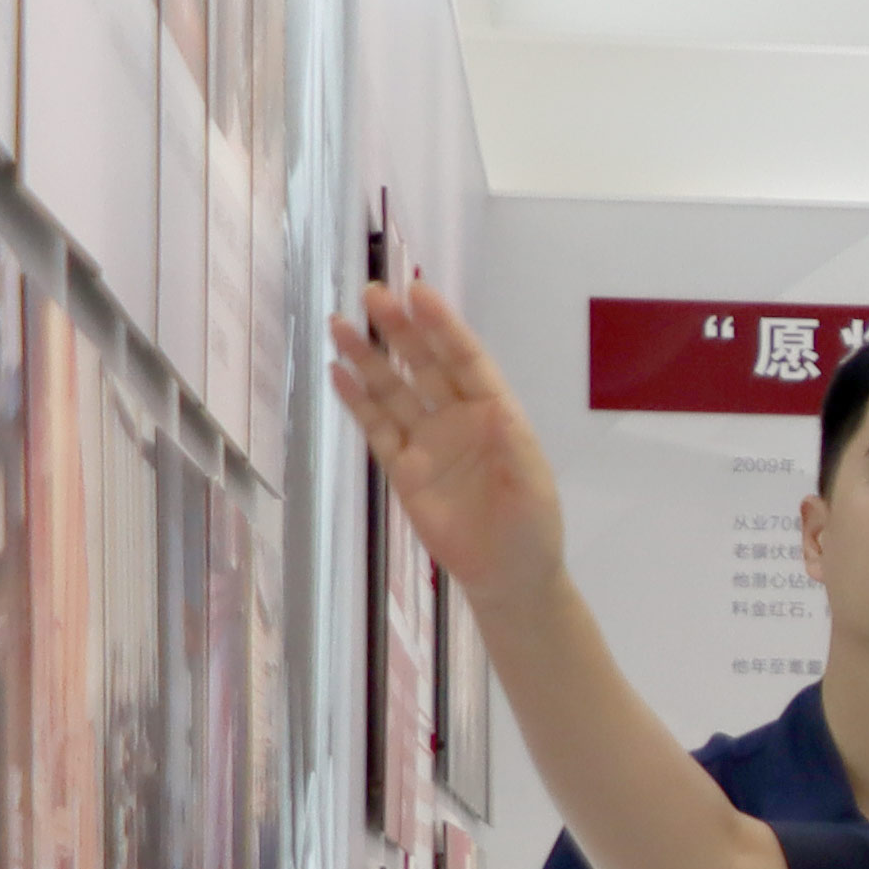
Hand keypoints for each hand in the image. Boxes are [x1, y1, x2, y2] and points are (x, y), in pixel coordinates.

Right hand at [323, 270, 571, 609]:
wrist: (506, 575)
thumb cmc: (531, 529)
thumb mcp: (530, 487)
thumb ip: (512, 448)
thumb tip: (498, 411)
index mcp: (496, 414)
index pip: (466, 361)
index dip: (443, 327)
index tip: (419, 293)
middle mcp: (459, 419)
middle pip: (424, 365)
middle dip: (400, 330)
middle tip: (372, 294)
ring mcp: (428, 441)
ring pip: (393, 390)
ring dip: (368, 358)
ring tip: (341, 323)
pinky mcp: (403, 468)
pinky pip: (377, 428)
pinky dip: (357, 401)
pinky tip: (338, 372)